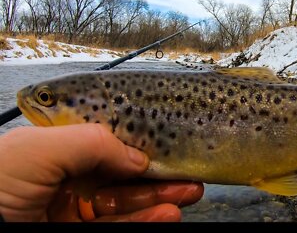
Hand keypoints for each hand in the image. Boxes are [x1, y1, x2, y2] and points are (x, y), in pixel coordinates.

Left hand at [0, 124, 203, 221]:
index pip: (106, 142)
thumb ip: (91, 143)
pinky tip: (168, 212)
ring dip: (160, 198)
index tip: (167, 143)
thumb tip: (136, 157)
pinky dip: (146, 219)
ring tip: (190, 192)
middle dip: (159, 172)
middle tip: (188, 173)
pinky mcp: (80, 232)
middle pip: (123, 173)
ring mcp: (74, 209)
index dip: (139, 143)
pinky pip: (119, 226)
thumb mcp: (38, 149)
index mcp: (54, 149)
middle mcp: (66, 178)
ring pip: (126, 202)